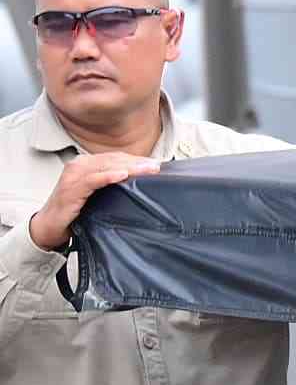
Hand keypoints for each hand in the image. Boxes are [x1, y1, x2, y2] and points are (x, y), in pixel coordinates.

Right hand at [25, 152, 159, 253]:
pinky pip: (92, 180)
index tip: (157, 164)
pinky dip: (108, 176)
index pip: (116, 158)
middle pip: (114, 160)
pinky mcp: (70, 189)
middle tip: (157, 166)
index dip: (137, 160)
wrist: (49, 226)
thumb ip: (112, 187)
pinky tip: (122, 175)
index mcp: (87, 165)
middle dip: (137, 163)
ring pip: (106, 167)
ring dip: (129, 168)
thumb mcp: (97, 195)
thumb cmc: (75, 211)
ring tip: (148, 169)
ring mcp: (74, 176)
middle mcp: (79, 166)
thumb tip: (139, 185)